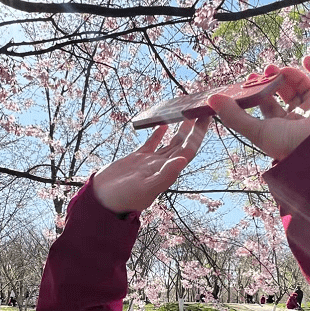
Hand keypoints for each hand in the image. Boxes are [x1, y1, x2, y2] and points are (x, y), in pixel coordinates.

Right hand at [94, 116, 209, 213]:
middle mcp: (162, 166)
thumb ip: (164, 174)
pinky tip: (163, 122)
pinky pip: (152, 142)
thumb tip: (183, 160)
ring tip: (186, 113)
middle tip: (201, 110)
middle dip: (193, 128)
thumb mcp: (145, 187)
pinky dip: (158, 132)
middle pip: (182, 144)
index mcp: (167, 172)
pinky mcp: (138, 158)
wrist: (104, 201)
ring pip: (170, 142)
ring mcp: (150, 161)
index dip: (198, 135)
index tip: (206, 119)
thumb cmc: (124, 198)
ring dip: (179, 129)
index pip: (188, 151)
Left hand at [208, 57, 309, 160]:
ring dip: (289, 74)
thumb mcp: (256, 131)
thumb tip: (211, 100)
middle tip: (264, 70)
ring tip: (278, 69)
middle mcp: (298, 117)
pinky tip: (306, 59)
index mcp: (281, 127)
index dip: (257, 92)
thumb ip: (234, 116)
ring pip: (301, 85)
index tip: (249, 79)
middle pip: (283, 94)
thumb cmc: (287, 144)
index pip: (267, 106)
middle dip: (272, 81)